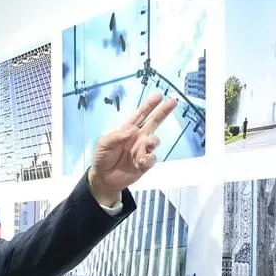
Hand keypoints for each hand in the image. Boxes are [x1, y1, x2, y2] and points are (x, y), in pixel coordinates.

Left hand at [87, 91, 178, 205]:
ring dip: (154, 141)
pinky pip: (151, 158)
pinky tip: (140, 162)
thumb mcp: (104, 144)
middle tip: (173, 102)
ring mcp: (142, 150)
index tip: (159, 96)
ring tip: (148, 144)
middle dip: (163, 112)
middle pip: (154, 122)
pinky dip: (148, 159)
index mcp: (128, 130)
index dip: (149, 105)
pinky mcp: (145, 164)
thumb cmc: (102, 158)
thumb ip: (116, 136)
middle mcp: (138, 138)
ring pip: (155, 141)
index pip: (140, 115)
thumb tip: (132, 130)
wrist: (104, 179)